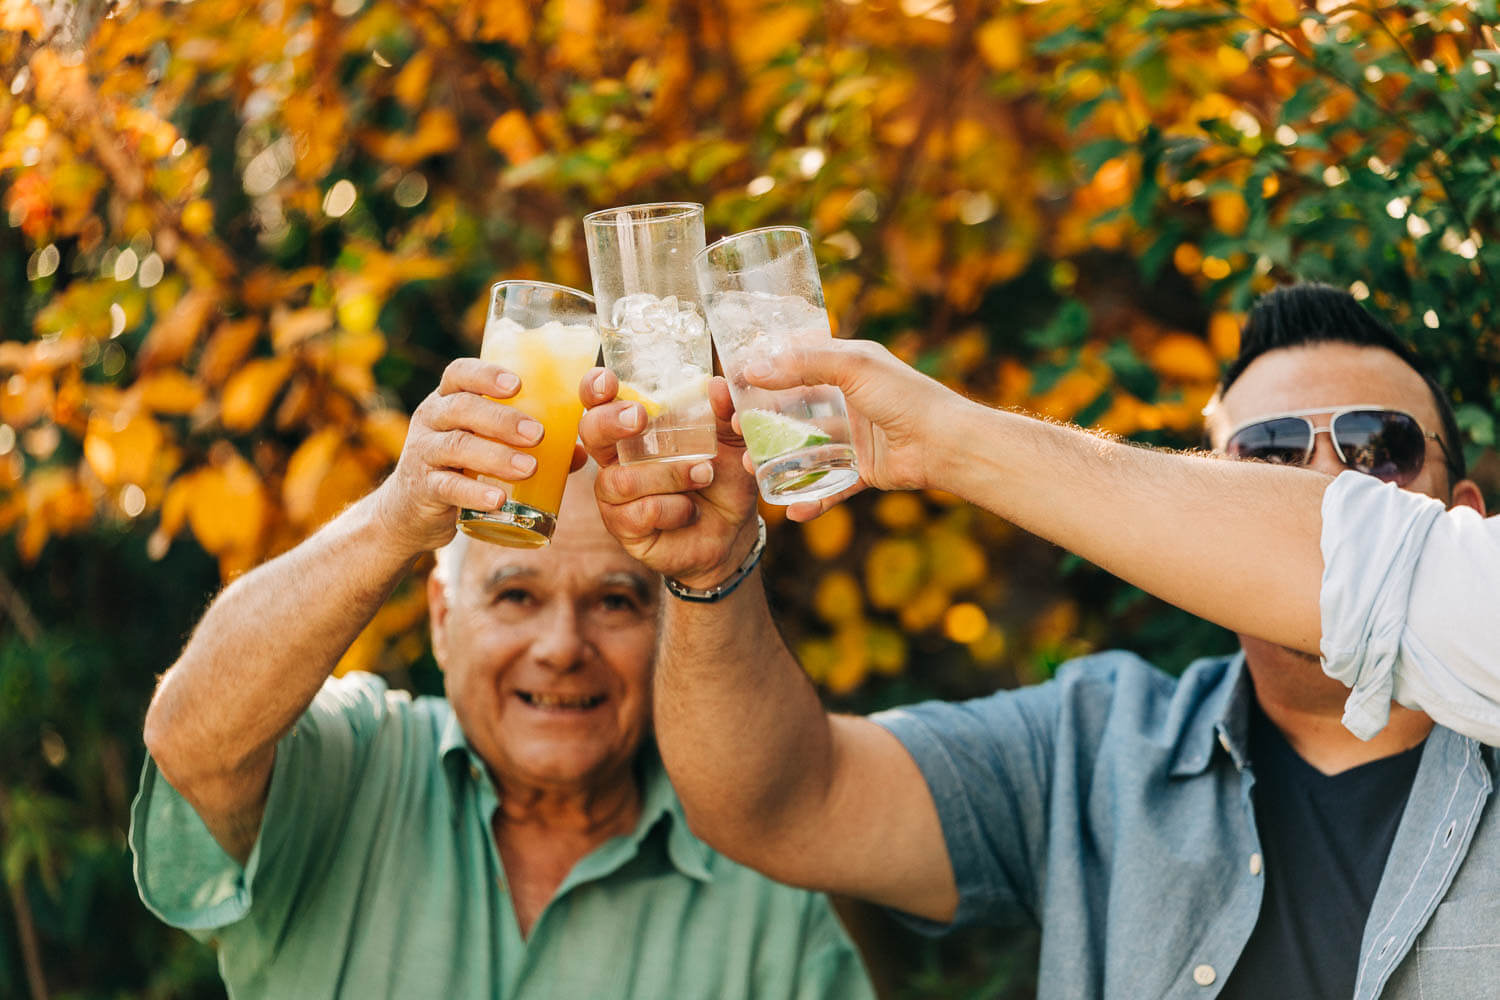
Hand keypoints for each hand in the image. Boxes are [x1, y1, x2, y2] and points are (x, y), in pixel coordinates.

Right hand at [373, 359, 584, 555]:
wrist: (411, 511)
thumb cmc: (460, 468)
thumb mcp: (486, 446)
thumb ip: (529, 445)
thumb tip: (580, 451)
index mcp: (448, 400)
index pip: (459, 373)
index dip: (486, 374)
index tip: (517, 384)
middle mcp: (431, 420)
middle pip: (461, 408)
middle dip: (501, 419)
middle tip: (537, 434)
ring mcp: (422, 454)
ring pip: (456, 447)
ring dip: (495, 456)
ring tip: (528, 468)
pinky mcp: (422, 489)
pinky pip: (447, 487)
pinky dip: (474, 493)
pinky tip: (499, 500)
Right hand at [578, 368, 759, 587]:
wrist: (732, 530)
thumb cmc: (722, 478)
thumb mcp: (731, 441)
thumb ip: (725, 412)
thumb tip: (716, 386)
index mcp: (634, 428)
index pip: (601, 401)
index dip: (595, 389)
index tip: (608, 382)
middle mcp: (617, 458)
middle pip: (591, 432)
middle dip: (610, 422)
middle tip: (639, 419)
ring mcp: (616, 495)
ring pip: (624, 478)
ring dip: (670, 475)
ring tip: (703, 474)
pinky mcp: (624, 527)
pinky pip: (641, 512)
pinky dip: (674, 509)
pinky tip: (690, 512)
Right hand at [742, 338, 967, 520]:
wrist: (945, 444)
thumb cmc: (905, 397)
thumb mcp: (853, 367)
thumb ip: (804, 364)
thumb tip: (753, 369)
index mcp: (847, 367)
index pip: (798, 362)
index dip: (766, 369)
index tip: (733, 380)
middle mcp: (848, 400)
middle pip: (795, 410)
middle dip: (763, 421)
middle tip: (736, 428)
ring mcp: (854, 437)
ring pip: (806, 450)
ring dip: (777, 461)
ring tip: (751, 468)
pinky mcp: (862, 470)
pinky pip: (830, 486)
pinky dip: (811, 500)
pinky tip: (790, 510)